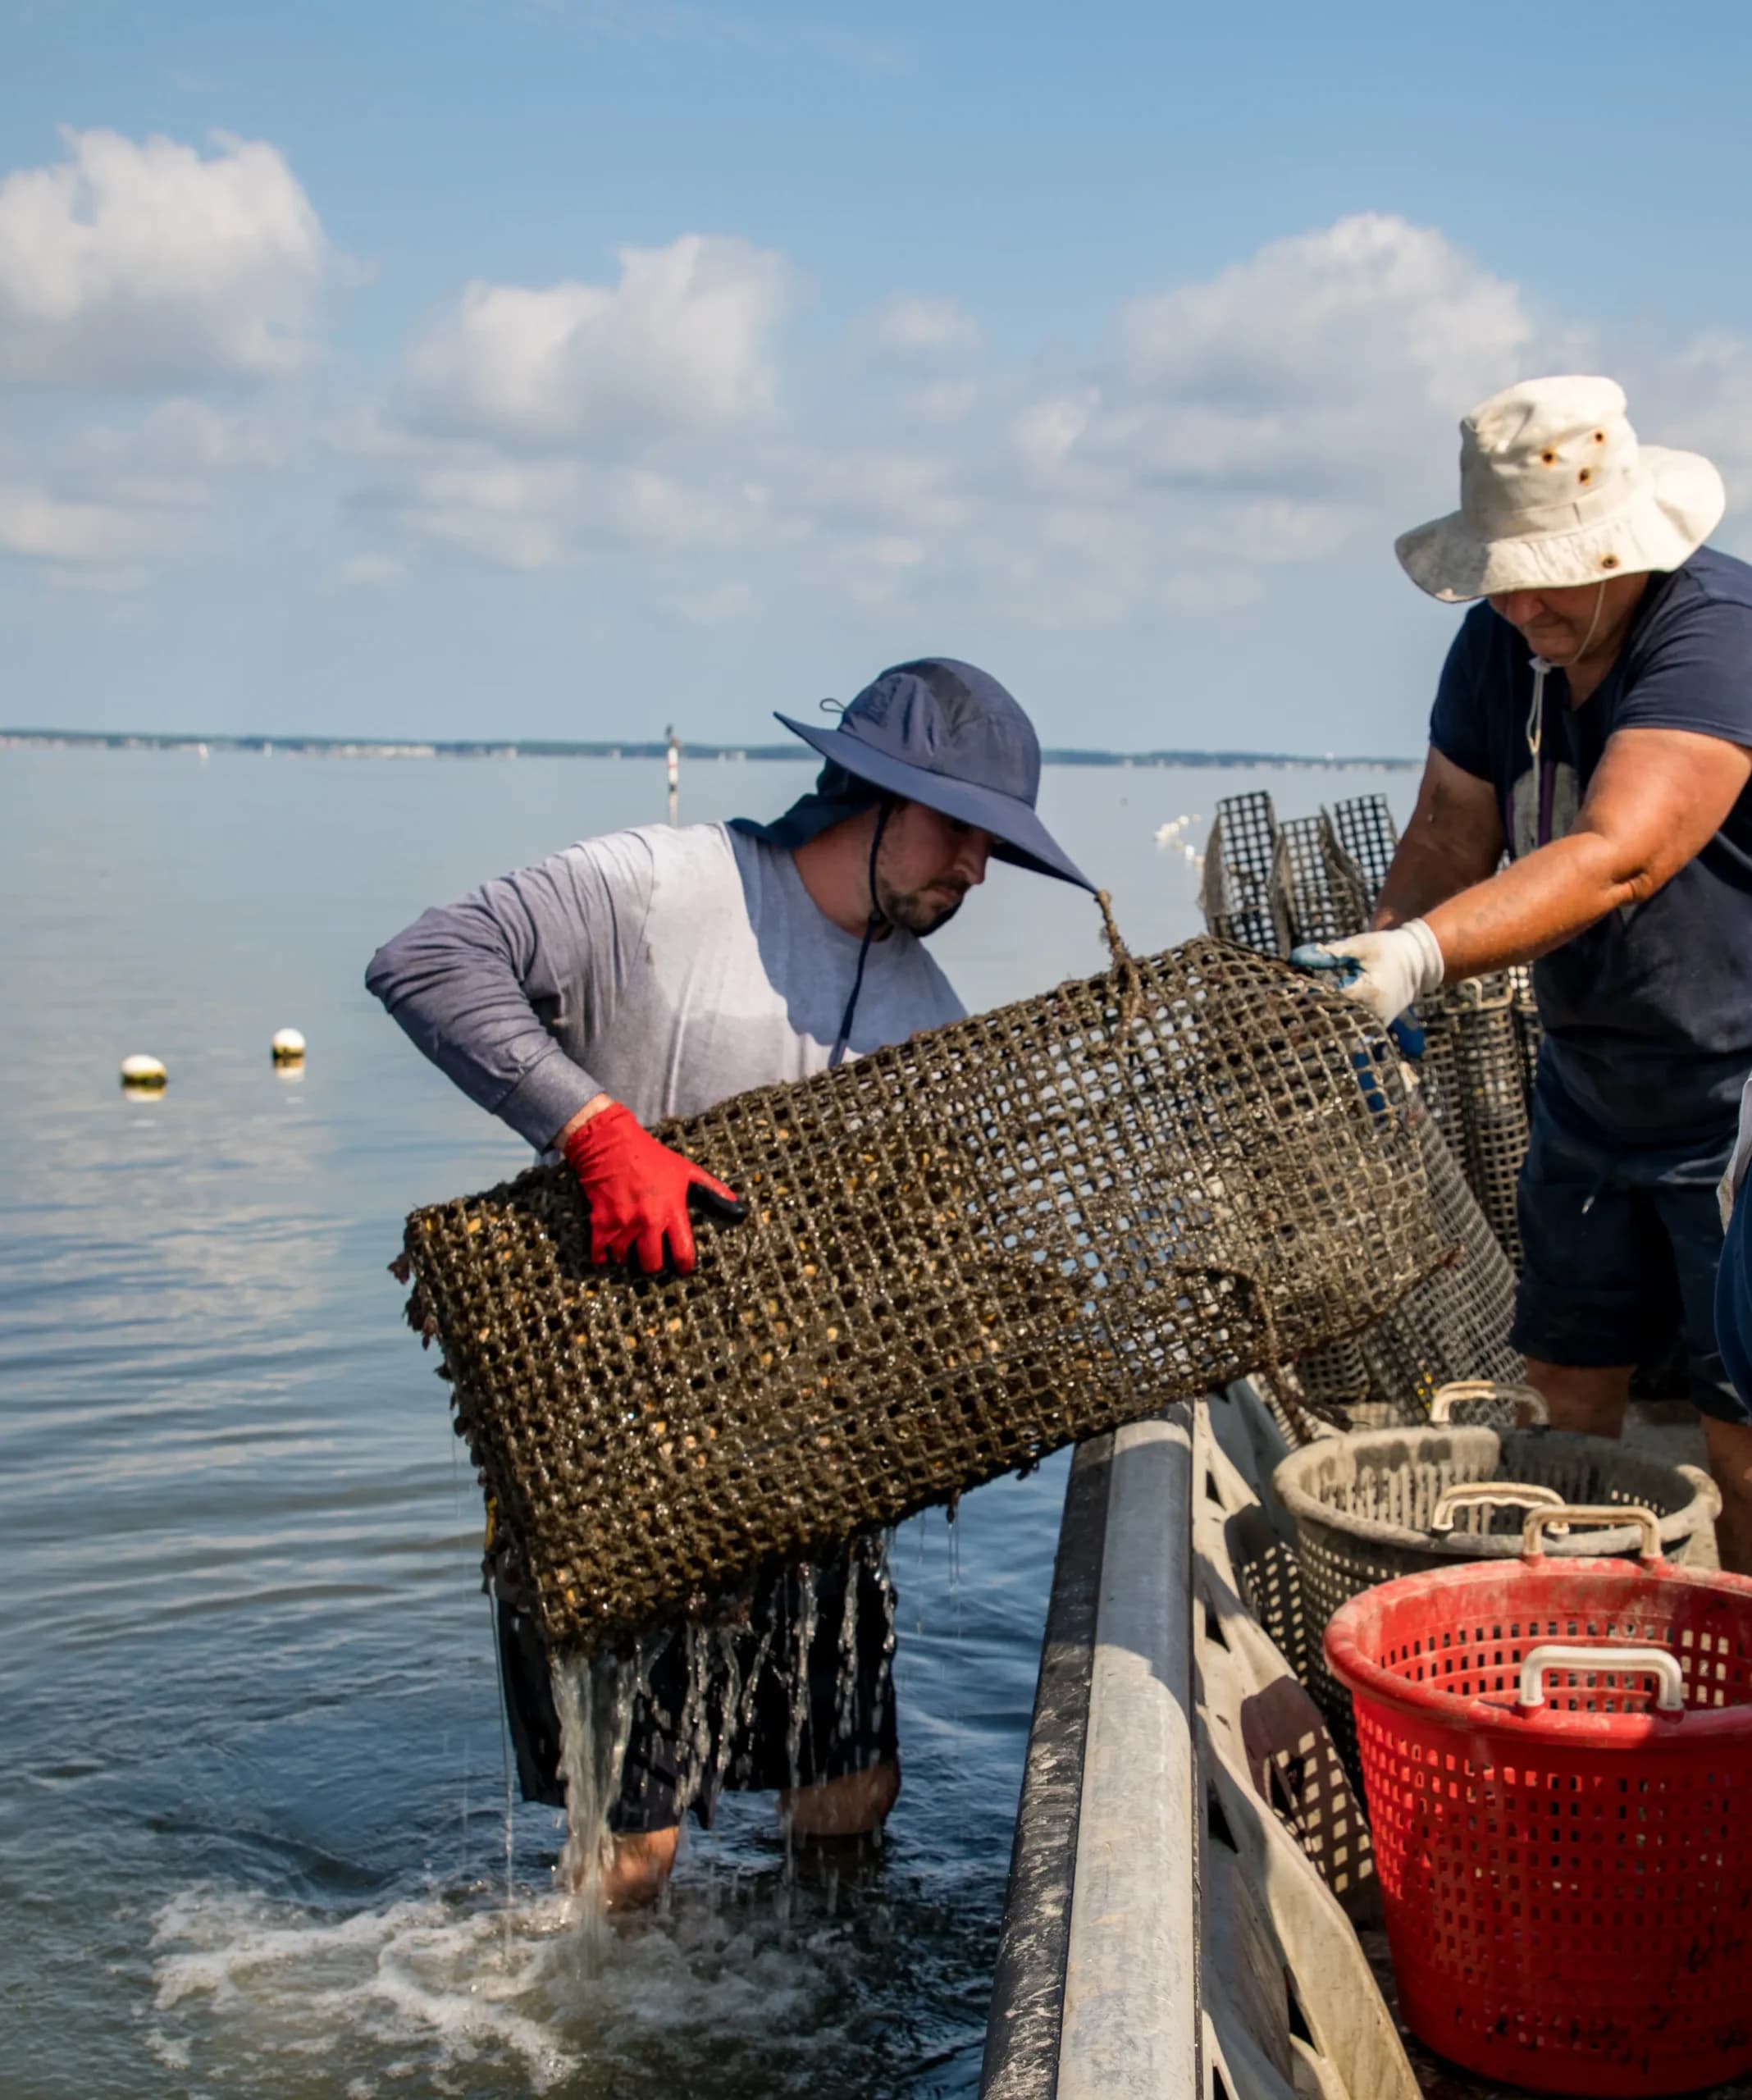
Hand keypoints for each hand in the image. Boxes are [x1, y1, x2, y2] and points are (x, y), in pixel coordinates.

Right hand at [561, 1102, 744, 1273]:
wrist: (610, 1143)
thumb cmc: (650, 1156)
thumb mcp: (686, 1170)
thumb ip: (711, 1189)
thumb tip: (736, 1204)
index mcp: (672, 1209)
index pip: (683, 1252)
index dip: (684, 1266)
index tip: (683, 1269)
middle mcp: (649, 1220)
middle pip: (652, 1264)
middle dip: (653, 1265)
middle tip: (652, 1258)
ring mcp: (623, 1223)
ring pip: (625, 1260)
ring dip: (627, 1257)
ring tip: (629, 1249)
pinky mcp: (601, 1222)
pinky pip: (600, 1254)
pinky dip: (603, 1256)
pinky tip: (607, 1251)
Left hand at [1290, 920, 1444, 1026]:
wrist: (1416, 961)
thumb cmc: (1385, 949)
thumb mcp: (1357, 946)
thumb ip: (1327, 954)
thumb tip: (1294, 958)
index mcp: (1369, 991)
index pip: (1329, 1001)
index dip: (1304, 1002)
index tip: (1279, 1002)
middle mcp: (1374, 1012)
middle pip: (1332, 1023)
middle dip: (1305, 1025)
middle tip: (1279, 1032)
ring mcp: (1376, 1023)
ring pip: (1340, 1033)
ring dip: (1315, 1035)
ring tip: (1289, 1039)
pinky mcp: (1375, 1027)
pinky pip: (1350, 1034)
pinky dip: (1329, 1034)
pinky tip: (1305, 1039)